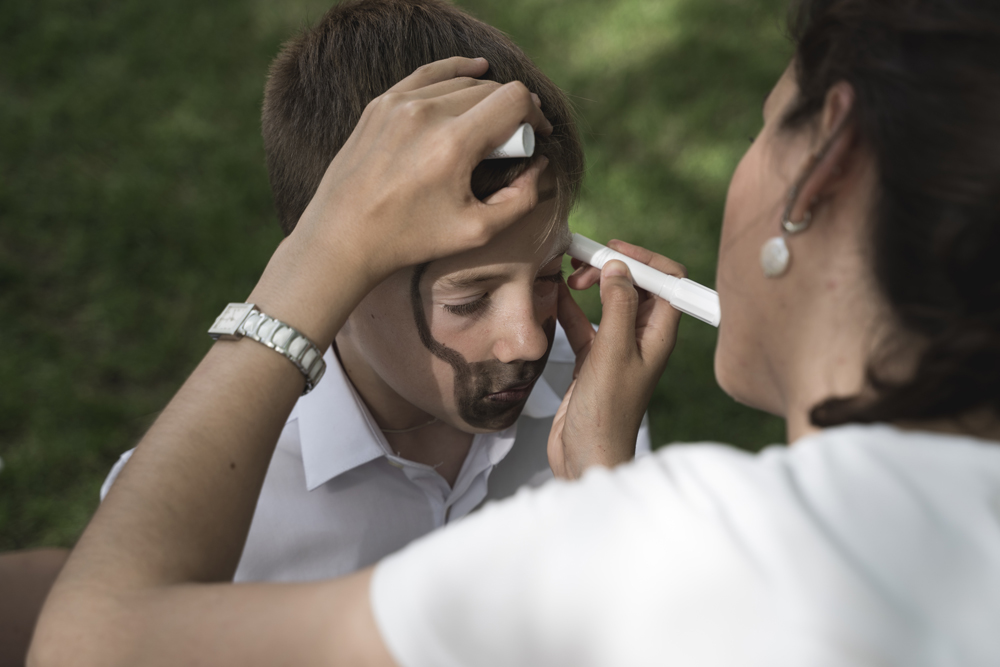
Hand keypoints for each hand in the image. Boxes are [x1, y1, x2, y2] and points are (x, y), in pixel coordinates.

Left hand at [294, 56, 549, 277]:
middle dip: (512, 112)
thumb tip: (539, 164)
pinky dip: (456, 71)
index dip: (536, 114)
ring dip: (485, 98)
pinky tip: (474, 70)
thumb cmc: (410, 239)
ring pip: (461, 82)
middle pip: (490, 89)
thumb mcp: (476, 231)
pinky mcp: (381, 104)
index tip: (539, 134)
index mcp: (452, 143)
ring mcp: (398, 103)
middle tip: (513, 142)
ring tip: (492, 124)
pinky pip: (429, 75)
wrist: (343, 237)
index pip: (513, 100)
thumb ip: (520, 198)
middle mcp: (425, 113)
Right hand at [548, 241, 684, 478]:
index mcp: (659, 336)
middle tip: (581, 265)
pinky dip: (570, 308)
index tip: (613, 252)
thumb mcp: (613, 352)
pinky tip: (553, 296)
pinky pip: (584, 324)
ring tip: (565, 273)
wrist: (587, 457)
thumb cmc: (607, 414)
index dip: (644, 261)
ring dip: (589, 285)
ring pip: (607, 303)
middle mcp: (642, 339)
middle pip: (635, 287)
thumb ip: (618, 306)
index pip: (667, 282)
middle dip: (611, 269)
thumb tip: (619, 267)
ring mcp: (617, 350)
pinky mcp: (593, 361)